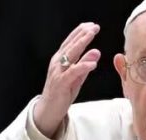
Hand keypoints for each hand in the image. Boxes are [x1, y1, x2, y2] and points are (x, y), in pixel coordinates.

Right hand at [34, 22, 101, 137]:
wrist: (49, 109)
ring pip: (70, 55)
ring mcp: (58, 72)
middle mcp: (57, 63)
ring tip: (92, 36)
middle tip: (94, 26)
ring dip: (81, 44)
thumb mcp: (76, 76)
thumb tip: (96, 51)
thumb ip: (85, 64)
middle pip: (71, 45)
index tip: (91, 25)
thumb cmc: (63, 91)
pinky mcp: (61, 83)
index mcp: (60, 59)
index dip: (80, 32)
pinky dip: (83, 66)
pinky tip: (93, 62)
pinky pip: (73, 73)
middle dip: (82, 34)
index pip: (71, 42)